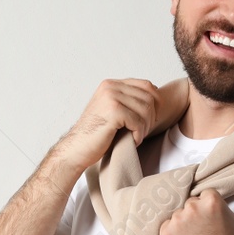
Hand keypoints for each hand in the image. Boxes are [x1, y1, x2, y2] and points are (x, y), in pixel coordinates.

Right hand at [53, 78, 188, 173]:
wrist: (76, 150)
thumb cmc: (96, 135)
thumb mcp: (112, 111)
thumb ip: (128, 101)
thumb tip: (157, 95)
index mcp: (111, 84)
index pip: (146, 86)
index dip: (155, 103)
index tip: (150, 120)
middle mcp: (110, 87)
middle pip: (149, 97)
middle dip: (151, 118)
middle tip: (142, 132)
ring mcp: (111, 97)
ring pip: (146, 110)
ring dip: (145, 128)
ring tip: (135, 137)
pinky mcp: (113, 111)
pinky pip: (139, 122)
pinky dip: (139, 135)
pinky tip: (131, 141)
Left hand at [159, 189, 233, 234]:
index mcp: (211, 201)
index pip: (205, 196)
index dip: (209, 209)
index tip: (213, 221)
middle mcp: (192, 208)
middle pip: (190, 205)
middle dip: (196, 216)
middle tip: (205, 232)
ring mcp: (177, 221)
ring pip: (178, 216)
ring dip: (184, 225)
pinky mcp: (166, 234)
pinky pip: (165, 228)